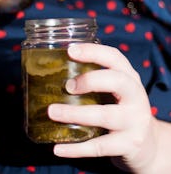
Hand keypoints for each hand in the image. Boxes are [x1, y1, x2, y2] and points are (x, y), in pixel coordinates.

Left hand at [48, 43, 157, 172]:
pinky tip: (58, 149)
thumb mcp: (115, 91)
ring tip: (52, 112)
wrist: (147, 143)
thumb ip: (95, 81)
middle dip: (90, 80)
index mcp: (129, 78)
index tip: (70, 50)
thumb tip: (56, 74)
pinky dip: (77, 148)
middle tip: (67, 86)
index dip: (93, 51)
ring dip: (75, 114)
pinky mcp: (129, 144)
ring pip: (105, 115)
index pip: (115, 58)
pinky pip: (100, 147)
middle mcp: (136, 96)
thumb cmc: (122, 110)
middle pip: (117, 81)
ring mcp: (135, 121)